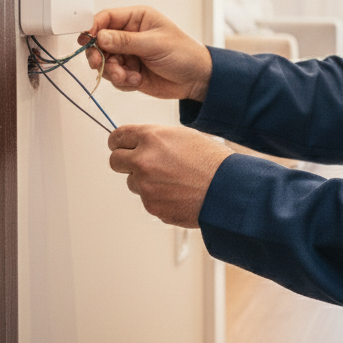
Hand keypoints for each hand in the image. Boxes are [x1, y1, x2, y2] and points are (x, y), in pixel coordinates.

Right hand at [80, 6, 211, 100]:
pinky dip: (122, 81)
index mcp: (137, 18)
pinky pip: (113, 77)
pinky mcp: (129, 71)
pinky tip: (137, 81)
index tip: (86, 41)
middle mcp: (129, 35)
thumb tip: (100, 36)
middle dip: (98, 54)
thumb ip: (126, 41)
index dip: (93, 28)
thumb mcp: (155, 44)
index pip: (106, 18)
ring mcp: (128, 54)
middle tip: (100, 64)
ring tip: (128, 76)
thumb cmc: (184, 54)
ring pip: (105, 62)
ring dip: (112, 71)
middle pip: (99, 42)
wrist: (197, 79)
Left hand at [108, 124, 232, 226]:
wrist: (227, 189)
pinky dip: (158, 197)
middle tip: (140, 164)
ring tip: (173, 180)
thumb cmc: (212, 161)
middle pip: (115, 161)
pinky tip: (178, 192)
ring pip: (132, 182)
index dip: (118, 141)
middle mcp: (143, 160)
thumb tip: (138, 144)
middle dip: (125, 161)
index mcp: (151, 138)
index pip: (117, 137)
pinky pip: (147, 199)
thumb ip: (156, 139)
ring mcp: (145, 186)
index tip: (120, 145)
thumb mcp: (183, 136)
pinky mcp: (151, 206)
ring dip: (145, 181)